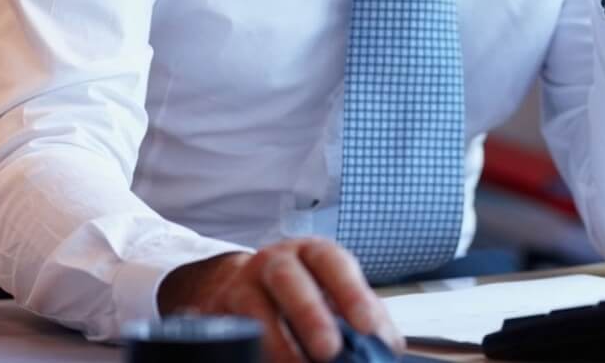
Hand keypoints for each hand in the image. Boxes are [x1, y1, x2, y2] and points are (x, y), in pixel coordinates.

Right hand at [157, 238, 404, 362]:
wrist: (241, 287)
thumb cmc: (301, 291)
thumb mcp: (333, 292)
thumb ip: (363, 315)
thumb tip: (388, 345)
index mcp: (311, 253)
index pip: (332, 262)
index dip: (351, 292)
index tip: (368, 327)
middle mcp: (274, 262)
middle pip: (289, 278)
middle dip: (309, 313)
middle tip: (329, 349)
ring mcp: (241, 285)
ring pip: (253, 307)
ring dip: (276, 341)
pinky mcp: (216, 314)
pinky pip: (228, 329)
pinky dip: (242, 345)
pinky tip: (255, 360)